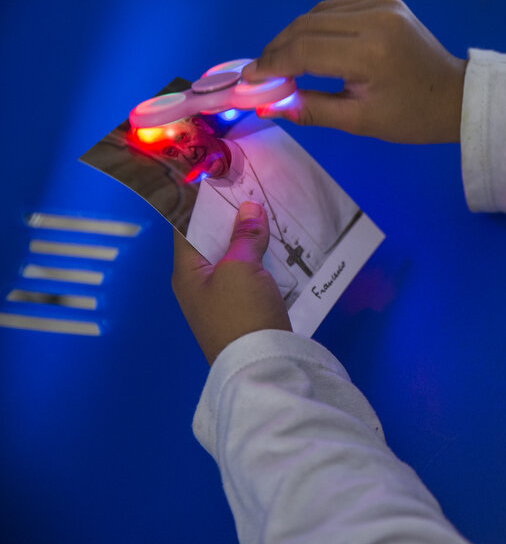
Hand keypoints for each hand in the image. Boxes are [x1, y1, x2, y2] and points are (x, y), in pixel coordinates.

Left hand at [172, 201, 290, 364]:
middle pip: (212, 242)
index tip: (220, 177)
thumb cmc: (241, 313)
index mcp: (187, 272)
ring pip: (234, 259)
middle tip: (253, 190)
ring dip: (250, 239)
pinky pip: (251, 276)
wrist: (261, 366)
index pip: (186, 226)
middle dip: (232, 218)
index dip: (200, 202)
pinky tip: (280, 248)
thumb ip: (245, 236)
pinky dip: (262, 260)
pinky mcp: (245, 311)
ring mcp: (222, 300)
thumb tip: (249, 208)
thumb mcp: (241, 268)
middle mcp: (199, 285)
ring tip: (270, 213)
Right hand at [243, 0, 466, 143]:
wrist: (454, 95)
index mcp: (372, 52)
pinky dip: (317, 25)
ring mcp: (382, 4)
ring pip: (318, 13)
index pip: (305, 50)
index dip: (272, 64)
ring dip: (294, 35)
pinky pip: (337, 8)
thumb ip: (312, 109)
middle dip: (278, 49)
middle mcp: (375, 19)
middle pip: (307, 26)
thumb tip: (268, 103)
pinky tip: (309, 45)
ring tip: (281, 61)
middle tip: (259, 71)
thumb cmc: (411, 117)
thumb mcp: (360, 121)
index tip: (250, 79)